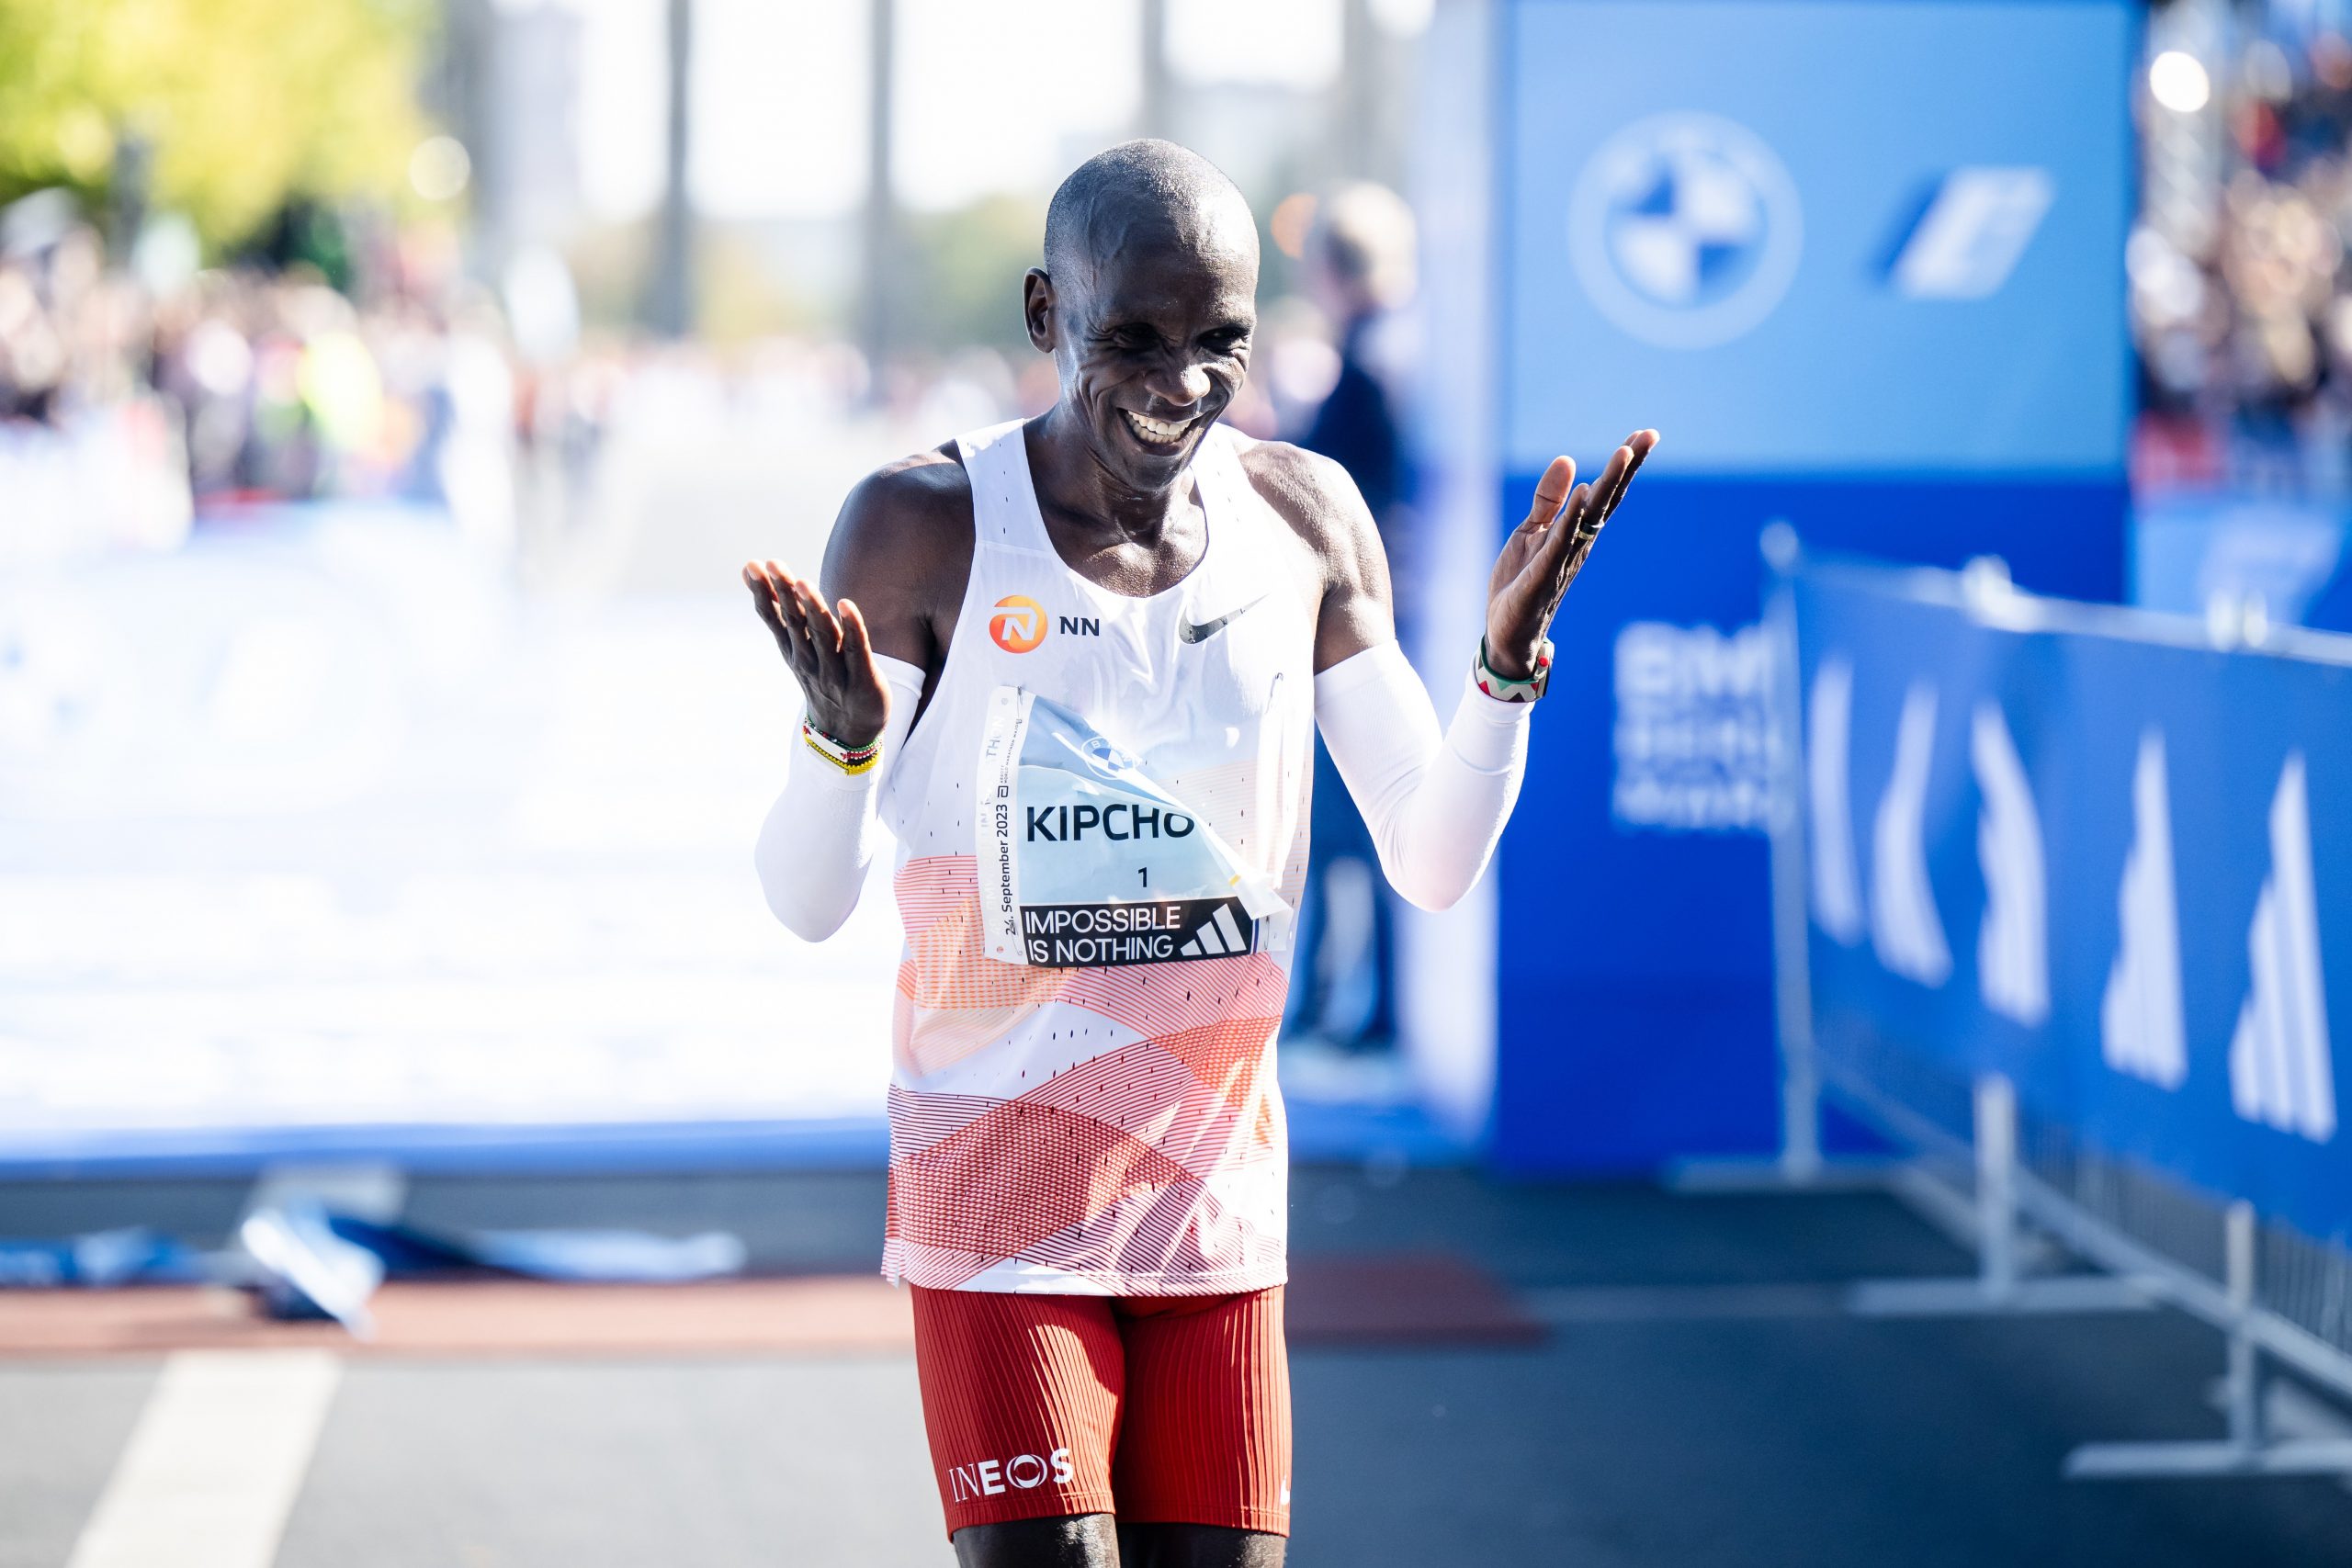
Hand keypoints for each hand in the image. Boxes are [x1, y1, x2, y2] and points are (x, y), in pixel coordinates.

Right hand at [743, 559, 888, 747]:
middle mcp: (809, 660)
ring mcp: (834, 671)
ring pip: (823, 636)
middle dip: (784, 593)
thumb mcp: (797, 649)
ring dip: (813, 608)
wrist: (847, 732)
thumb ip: (782, 616)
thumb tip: (756, 581)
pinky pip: (856, 651)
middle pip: (795, 623)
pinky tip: (846, 605)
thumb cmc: (822, 679)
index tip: (751, 566)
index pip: (775, 618)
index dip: (763, 592)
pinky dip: (852, 628)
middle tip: (773, 565)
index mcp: (793, 651)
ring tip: (803, 582)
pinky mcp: (862, 679)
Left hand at [1484, 430, 1657, 679]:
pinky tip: (1583, 492)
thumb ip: (1547, 499)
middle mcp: (1578, 543)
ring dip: (1608, 483)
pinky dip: (1572, 517)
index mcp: (1576, 532)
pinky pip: (1561, 541)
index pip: (1604, 493)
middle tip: (1650, 435)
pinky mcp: (1543, 573)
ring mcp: (1563, 558)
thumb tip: (1567, 459)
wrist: (1506, 632)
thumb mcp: (1531, 532)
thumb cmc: (1522, 583)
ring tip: (1624, 451)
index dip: (1623, 465)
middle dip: (1627, 466)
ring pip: (1591, 515)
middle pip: (1607, 499)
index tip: (1645, 434)